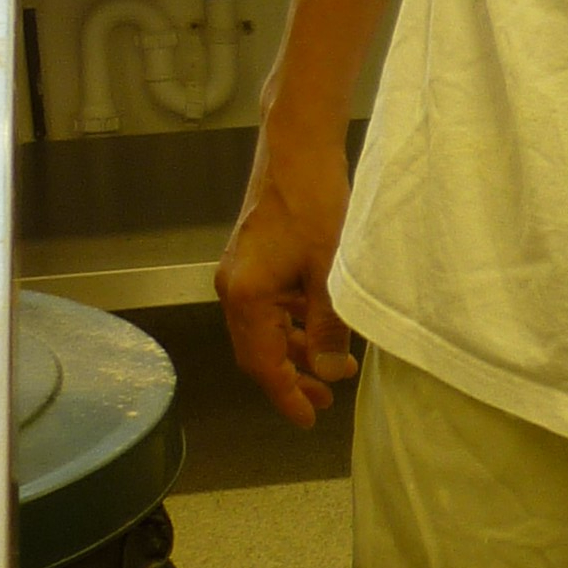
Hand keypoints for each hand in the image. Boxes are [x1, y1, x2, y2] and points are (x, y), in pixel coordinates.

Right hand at [214, 122, 358, 427]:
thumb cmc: (315, 202)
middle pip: (259, 350)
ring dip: (297, 348)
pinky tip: (321, 325)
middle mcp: (234, 289)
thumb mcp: (330, 268)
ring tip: (333, 368)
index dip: (286, 394)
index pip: (262, 364)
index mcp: (245, 297)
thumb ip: (328, 324)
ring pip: (268, 327)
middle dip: (291, 377)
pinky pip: (272, 304)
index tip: (308, 419)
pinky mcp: (256, 256)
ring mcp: (242, 271)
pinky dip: (295, 321)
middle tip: (324, 401)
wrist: (298, 147)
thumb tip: (330, 374)